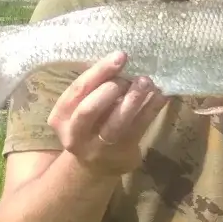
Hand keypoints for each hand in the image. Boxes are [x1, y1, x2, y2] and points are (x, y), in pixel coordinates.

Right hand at [47, 51, 168, 175]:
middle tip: (129, 76)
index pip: (76, 91)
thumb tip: (120, 60)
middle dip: (110, 88)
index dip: (98, 72)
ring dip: (133, 98)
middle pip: (88, 109)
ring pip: (116, 122)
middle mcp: (75, 134)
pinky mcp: (123, 152)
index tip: (119, 56)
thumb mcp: (82, 108)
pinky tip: (162, 94)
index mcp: (61, 117)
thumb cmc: (91, 125)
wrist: (98, 165)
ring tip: (146, 81)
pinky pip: (139, 127)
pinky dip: (152, 108)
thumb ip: (95, 88)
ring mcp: (99, 146)